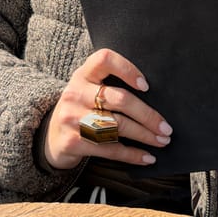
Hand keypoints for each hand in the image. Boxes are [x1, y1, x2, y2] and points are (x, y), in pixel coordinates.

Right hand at [44, 48, 172, 169]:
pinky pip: (110, 148)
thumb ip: (110, 83)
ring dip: (145, 135)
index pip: (104, 59)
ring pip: (118, 126)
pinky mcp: (74, 142)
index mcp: (83, 74)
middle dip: (147, 115)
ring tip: (162, 140)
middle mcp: (76, 92)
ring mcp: (73, 118)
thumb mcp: (88, 87)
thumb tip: (153, 93)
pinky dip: (132, 154)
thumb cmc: (81, 107)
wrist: (50, 136)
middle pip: (119, 99)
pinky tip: (147, 157)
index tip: (146, 86)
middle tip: (166, 126)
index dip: (127, 69)